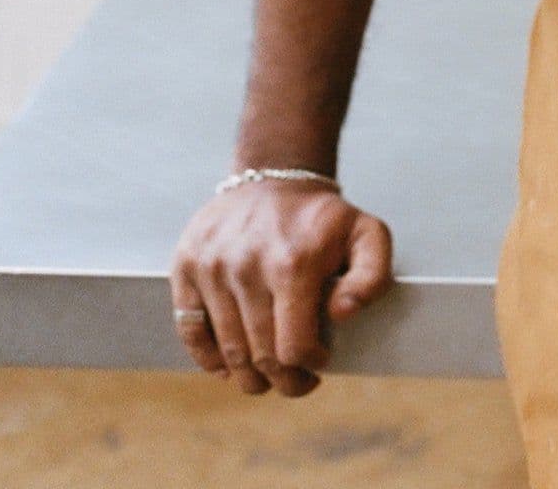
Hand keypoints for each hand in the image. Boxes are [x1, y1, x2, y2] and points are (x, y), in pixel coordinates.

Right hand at [169, 180, 394, 395]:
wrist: (273, 177)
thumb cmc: (320, 218)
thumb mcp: (366, 234)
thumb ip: (372, 276)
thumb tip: (342, 313)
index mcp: (293, 262)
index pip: (293, 347)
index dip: (310, 365)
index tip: (320, 361)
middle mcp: (246, 265)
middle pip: (260, 357)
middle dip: (283, 380)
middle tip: (297, 380)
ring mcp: (211, 267)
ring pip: (228, 353)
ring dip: (250, 376)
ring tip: (268, 374)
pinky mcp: (185, 266)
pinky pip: (191, 333)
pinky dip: (209, 359)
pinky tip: (229, 363)